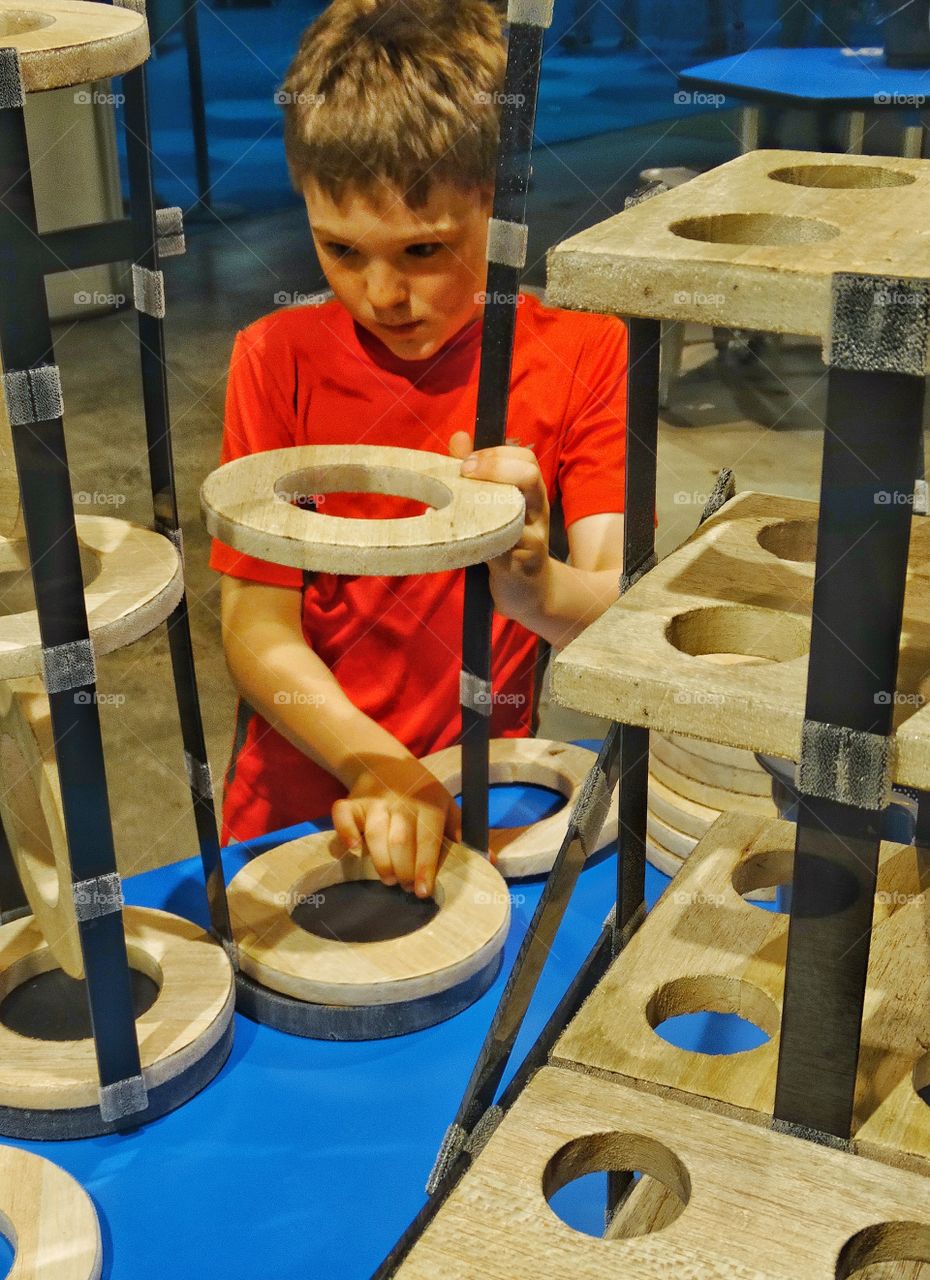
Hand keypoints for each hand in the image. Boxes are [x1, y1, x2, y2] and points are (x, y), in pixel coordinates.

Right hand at [331, 755, 461, 898]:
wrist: (386, 762)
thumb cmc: (422, 792)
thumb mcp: (447, 805)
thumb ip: (463, 832)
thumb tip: (489, 859)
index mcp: (429, 804)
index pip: (428, 839)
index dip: (425, 867)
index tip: (423, 891)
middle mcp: (401, 801)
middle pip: (400, 841)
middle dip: (403, 869)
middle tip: (405, 888)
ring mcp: (375, 801)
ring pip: (374, 833)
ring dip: (380, 860)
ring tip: (388, 879)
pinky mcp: (352, 801)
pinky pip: (342, 816)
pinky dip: (344, 832)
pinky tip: (353, 848)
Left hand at [449, 429, 550, 627]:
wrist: (532, 595)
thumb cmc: (511, 545)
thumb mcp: (500, 507)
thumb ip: (481, 473)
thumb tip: (459, 437)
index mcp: (532, 495)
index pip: (526, 459)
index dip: (496, 453)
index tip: (466, 460)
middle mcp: (536, 513)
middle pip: (529, 477)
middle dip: (494, 467)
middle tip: (463, 472)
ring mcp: (531, 540)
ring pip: (512, 514)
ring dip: (479, 504)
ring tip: (447, 504)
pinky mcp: (517, 567)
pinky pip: (495, 549)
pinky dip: (468, 541)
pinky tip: (446, 538)